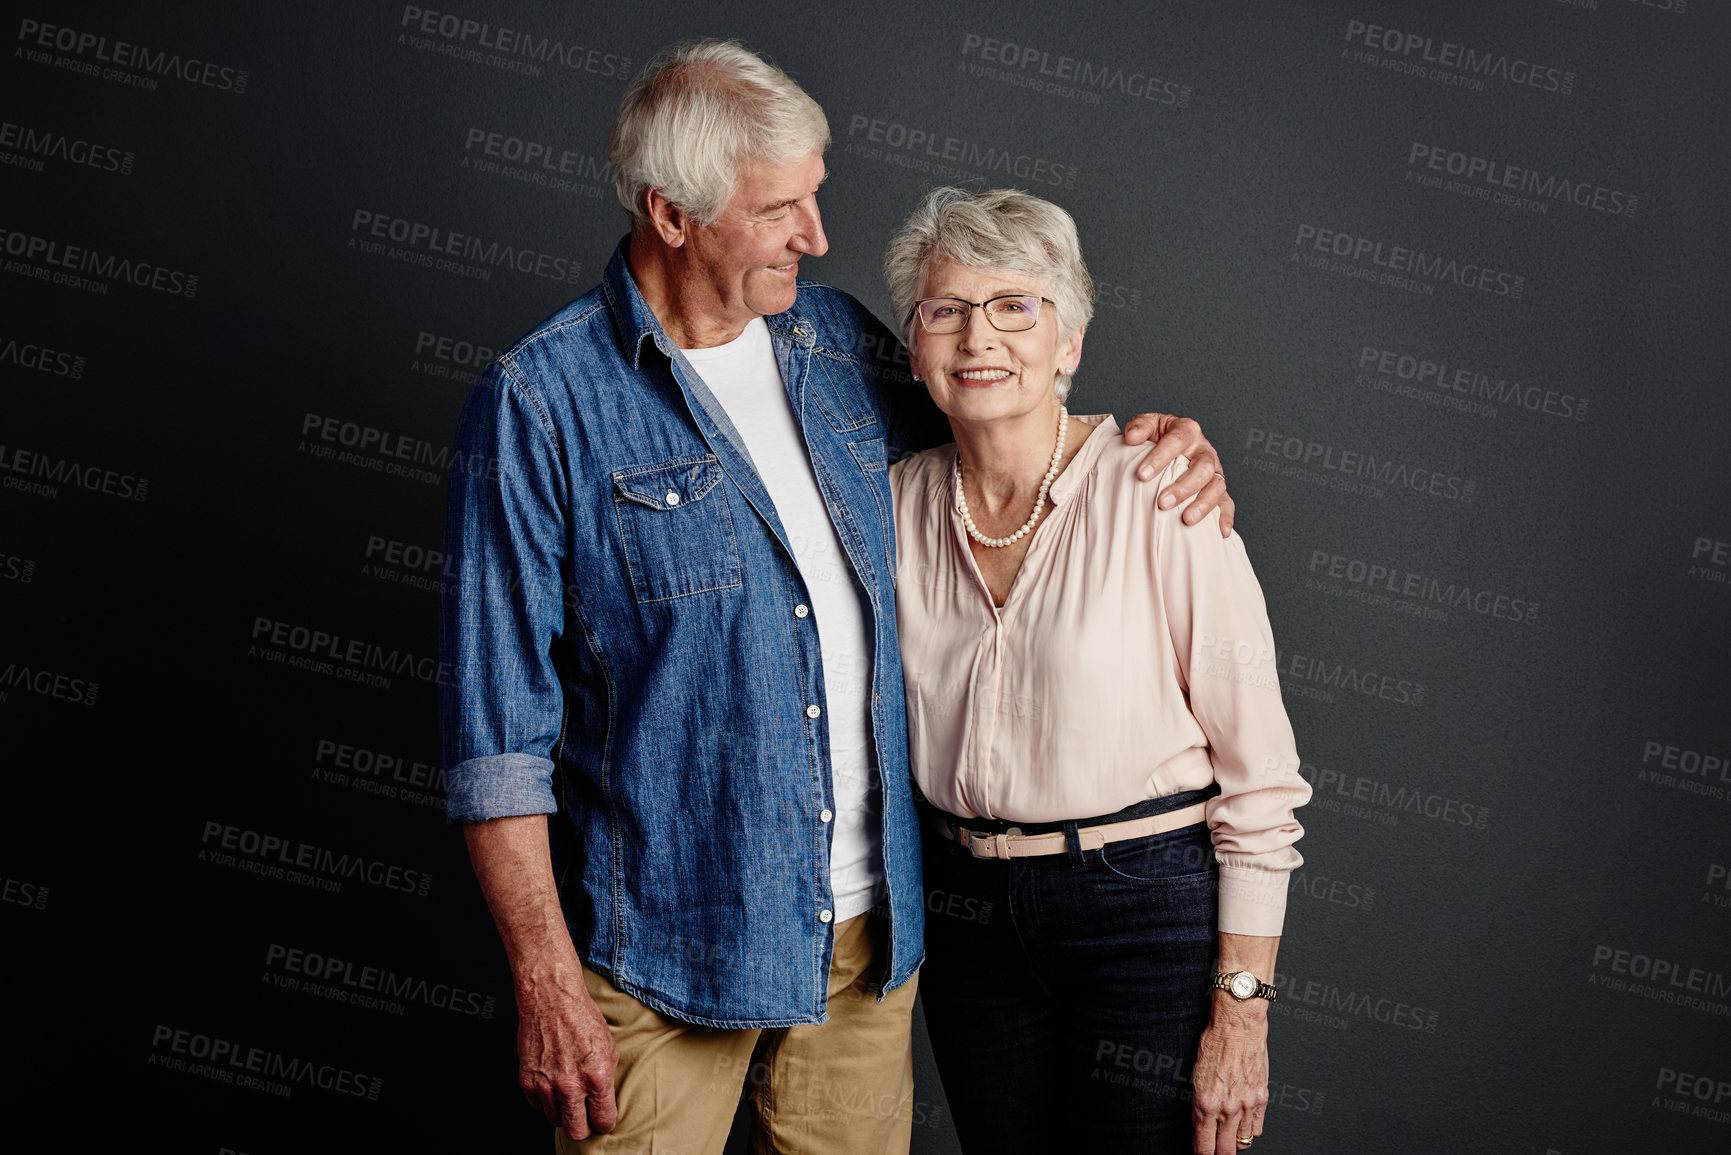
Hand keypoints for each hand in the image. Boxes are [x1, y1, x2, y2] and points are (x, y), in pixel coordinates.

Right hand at [516, 958, 619, 1140]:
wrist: (552, 1001)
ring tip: (568, 1094)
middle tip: (585, 1116)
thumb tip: (605, 1101)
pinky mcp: (528, 1082)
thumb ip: (607, 1080)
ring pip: (556, 1121)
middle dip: (583, 1127)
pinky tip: (553, 1084)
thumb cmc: (582, 1019)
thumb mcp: (609, 1048)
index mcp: (597, 1077)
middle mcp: (571, 1086)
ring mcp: (546, 1086)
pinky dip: (546, 1101)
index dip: (604, 1123)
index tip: (602, 1119)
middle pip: (577, 1132)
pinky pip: (538, 1107)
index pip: (603, 1121)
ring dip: (563, 1112)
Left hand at [1121, 413, 1234, 536]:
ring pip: (1216, 487)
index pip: (1177, 441)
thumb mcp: (1147, 426)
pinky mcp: (1218, 489)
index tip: (1142, 475)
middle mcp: (1204, 450)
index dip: (1160, 457)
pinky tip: (1220, 532)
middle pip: (1203, 467)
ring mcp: (1214, 471)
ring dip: (1203, 504)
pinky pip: (1227, 503)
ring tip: (1186, 520)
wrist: (1168, 446)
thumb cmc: (1157, 437)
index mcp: (1187, 431)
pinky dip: (1225, 517)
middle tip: (1162, 503)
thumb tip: (1131, 437)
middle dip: (1183, 487)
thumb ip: (1140, 427)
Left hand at [1191, 999, 1268, 1154]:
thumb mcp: (1196, 1075)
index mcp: (1206, 1103)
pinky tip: (1243, 1126)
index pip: (1204, 1145)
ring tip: (1228, 1138)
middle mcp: (1227, 1108)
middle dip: (1218, 1153)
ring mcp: (1246, 1105)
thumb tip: (1201, 1123)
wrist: (1238, 1026)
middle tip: (1214, 1151)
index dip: (1201, 1154)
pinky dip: (1250, 1131)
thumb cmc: (1215, 1042)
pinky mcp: (1261, 1098)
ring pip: (1243, 1141)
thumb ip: (1200, 1103)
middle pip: (1225, 1150)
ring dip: (1234, 1143)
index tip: (1200, 1154)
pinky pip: (1257, 1128)